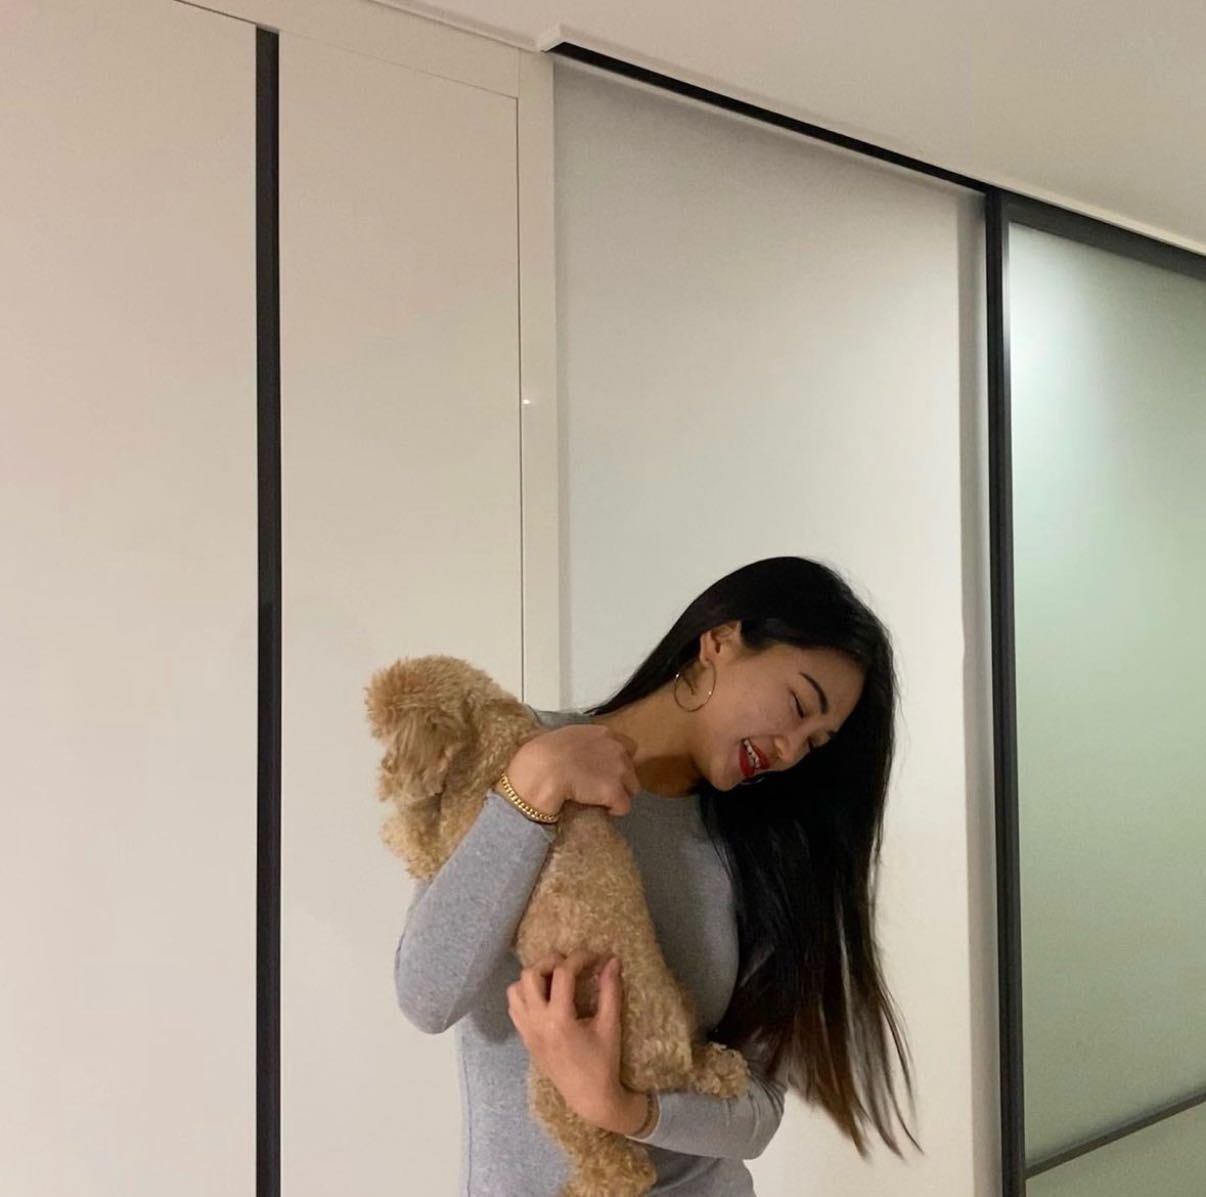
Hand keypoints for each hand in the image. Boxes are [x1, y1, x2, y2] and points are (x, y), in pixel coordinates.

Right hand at [506, 726, 639, 819]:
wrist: (543, 770)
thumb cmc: (543, 752)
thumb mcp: (563, 735)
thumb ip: (578, 740)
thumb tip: (570, 747)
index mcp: (604, 734)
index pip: (628, 746)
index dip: (617, 760)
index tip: (605, 768)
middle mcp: (617, 750)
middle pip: (631, 768)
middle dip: (620, 778)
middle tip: (600, 786)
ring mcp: (619, 771)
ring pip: (632, 788)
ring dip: (619, 794)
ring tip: (601, 800)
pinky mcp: (615, 792)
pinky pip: (624, 806)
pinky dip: (614, 810)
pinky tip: (601, 810)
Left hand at [506, 949, 633, 1128]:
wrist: (589, 1098)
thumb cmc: (603, 1063)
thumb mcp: (611, 1026)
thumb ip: (610, 990)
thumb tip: (612, 960)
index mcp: (559, 1019)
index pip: (562, 974)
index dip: (579, 958)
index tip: (595, 957)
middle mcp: (536, 1023)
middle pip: (530, 974)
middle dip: (550, 961)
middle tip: (571, 964)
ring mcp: (527, 1031)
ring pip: (515, 989)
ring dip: (533, 977)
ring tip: (556, 979)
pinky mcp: (524, 1039)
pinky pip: (514, 1007)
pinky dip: (525, 994)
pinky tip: (546, 997)